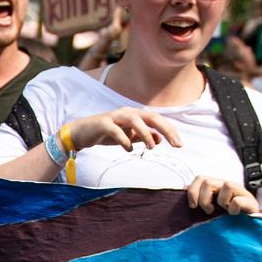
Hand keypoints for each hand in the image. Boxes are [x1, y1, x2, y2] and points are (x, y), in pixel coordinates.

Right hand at [63, 109, 183, 152]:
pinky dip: (124, 139)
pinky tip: (128, 149)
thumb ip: (143, 137)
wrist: (81, 133)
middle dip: (166, 129)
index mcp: (135, 115)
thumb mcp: (128, 137)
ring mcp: (115, 116)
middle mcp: (127, 113)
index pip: (157, 120)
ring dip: (145, 133)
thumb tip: (160, 139)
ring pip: (135, 119)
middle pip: (151, 117)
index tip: (180, 144)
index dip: (170, 131)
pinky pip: (116, 130)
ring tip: (151, 147)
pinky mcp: (102, 123)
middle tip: (176, 144)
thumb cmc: (106, 134)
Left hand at [187, 176, 258, 215]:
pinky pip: (238, 200)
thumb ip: (198, 200)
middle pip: (208, 181)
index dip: (193, 191)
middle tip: (208, 211)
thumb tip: (183, 189)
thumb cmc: (226, 222)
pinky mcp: (251, 203)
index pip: (200, 178)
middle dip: (204, 199)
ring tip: (224, 212)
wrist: (247, 234)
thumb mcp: (208, 211)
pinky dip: (233, 208)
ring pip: (227, 185)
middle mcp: (227, 187)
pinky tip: (234, 215)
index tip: (193, 206)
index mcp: (216, 188)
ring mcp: (240, 193)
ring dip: (221, 201)